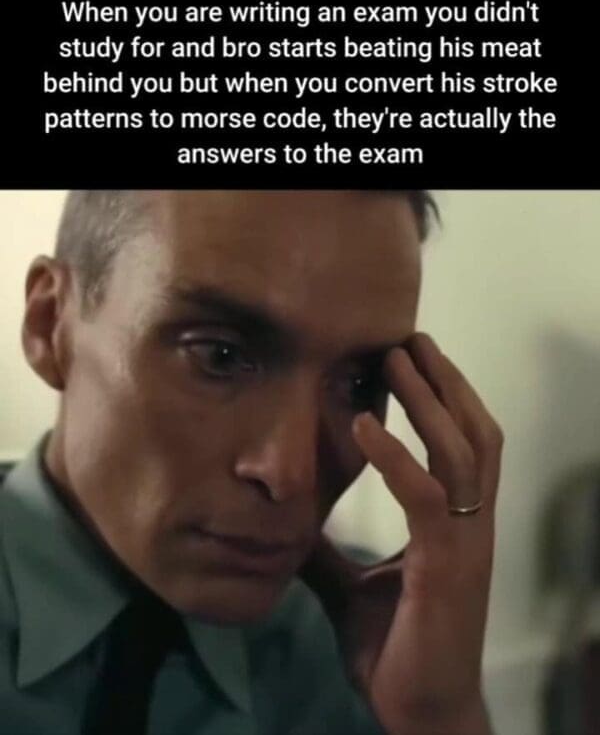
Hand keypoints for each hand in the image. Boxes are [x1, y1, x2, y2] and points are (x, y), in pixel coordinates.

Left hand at [301, 333, 502, 734]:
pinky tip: (364, 424)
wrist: (417, 710)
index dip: (442, 397)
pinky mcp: (446, 567)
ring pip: (462, 451)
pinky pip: (427, 497)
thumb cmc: (394, 645)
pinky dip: (397, 456)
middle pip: (474, 431)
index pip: (460, 443)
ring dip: (431, 400)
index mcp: (454, 521)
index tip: (410, 357)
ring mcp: (464, 542)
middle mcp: (469, 521)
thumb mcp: (351, 584)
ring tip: (398, 357)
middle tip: (410, 336)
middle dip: (446, 381)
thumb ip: (327, 550)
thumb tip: (287, 525)